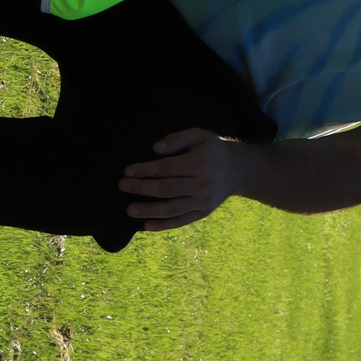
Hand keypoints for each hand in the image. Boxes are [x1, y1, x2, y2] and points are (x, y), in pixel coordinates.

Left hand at [119, 127, 253, 230]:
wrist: (239, 170)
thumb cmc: (213, 149)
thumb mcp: (199, 135)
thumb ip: (176, 139)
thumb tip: (155, 149)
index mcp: (199, 163)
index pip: (166, 168)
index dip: (145, 170)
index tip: (127, 171)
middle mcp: (201, 185)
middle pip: (165, 189)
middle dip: (141, 189)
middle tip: (121, 187)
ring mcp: (202, 202)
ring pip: (171, 209)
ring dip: (148, 210)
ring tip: (129, 210)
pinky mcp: (203, 213)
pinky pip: (180, 221)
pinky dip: (163, 225)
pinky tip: (147, 226)